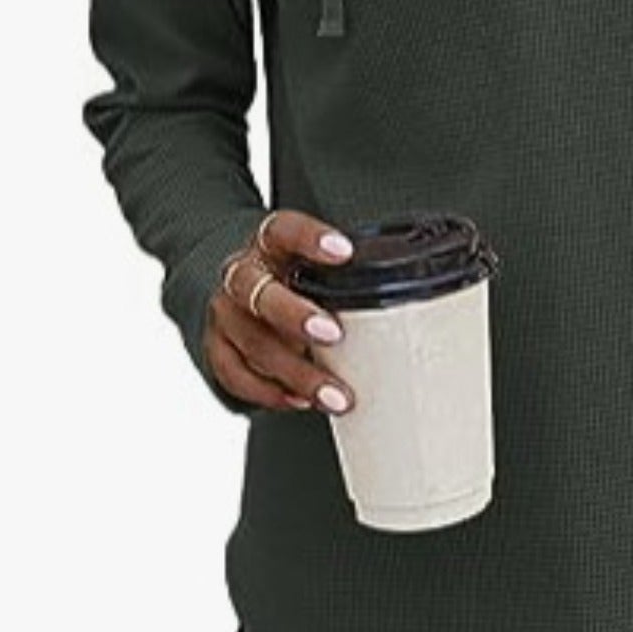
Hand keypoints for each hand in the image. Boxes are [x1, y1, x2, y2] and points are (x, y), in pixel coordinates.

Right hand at [205, 209, 357, 414]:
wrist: (242, 290)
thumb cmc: (293, 277)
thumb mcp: (313, 262)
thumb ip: (345, 273)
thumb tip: (416, 292)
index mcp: (268, 244)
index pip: (283, 230)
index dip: (310, 238)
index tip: (344, 251)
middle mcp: (240, 276)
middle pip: (259, 293)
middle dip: (296, 315)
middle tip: (332, 334)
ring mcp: (225, 314)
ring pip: (253, 344)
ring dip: (297, 373)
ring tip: (335, 394)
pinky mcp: (216, 349)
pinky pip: (236, 376)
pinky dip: (270, 392)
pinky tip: (302, 401)